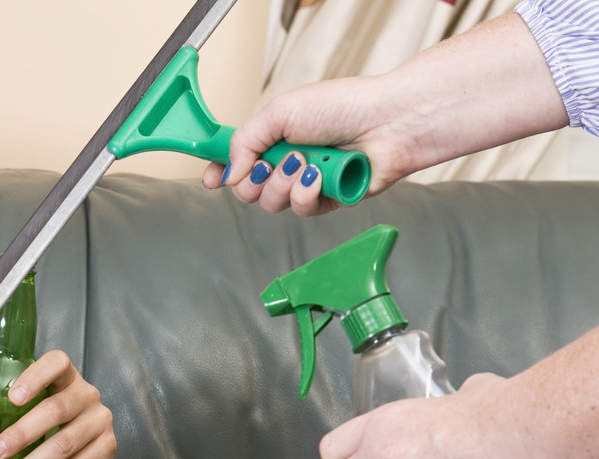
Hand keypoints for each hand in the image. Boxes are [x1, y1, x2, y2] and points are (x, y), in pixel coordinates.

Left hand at [0, 348, 114, 458]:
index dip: (36, 376)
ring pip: (64, 444)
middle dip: (22, 433)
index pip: (57, 362)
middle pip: (56, 409)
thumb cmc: (33, 426)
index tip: (12, 398)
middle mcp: (86, 394)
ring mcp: (99, 423)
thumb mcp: (4, 415)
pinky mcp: (104, 451)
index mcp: (63, 376)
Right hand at [200, 14, 566, 216]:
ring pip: (272, 204)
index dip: (220, 171)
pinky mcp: (325, 202)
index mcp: (272, 137)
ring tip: (306, 163)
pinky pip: (301, 210)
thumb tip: (229, 173)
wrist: (386, 123)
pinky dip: (307, 193)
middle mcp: (286, 162)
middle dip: (256, 180)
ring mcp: (305, 184)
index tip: (211, 178)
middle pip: (248, 191)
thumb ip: (245, 141)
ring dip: (284, 184)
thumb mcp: (280, 112)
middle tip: (270, 164)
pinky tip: (320, 177)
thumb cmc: (341, 107)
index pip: (235, 161)